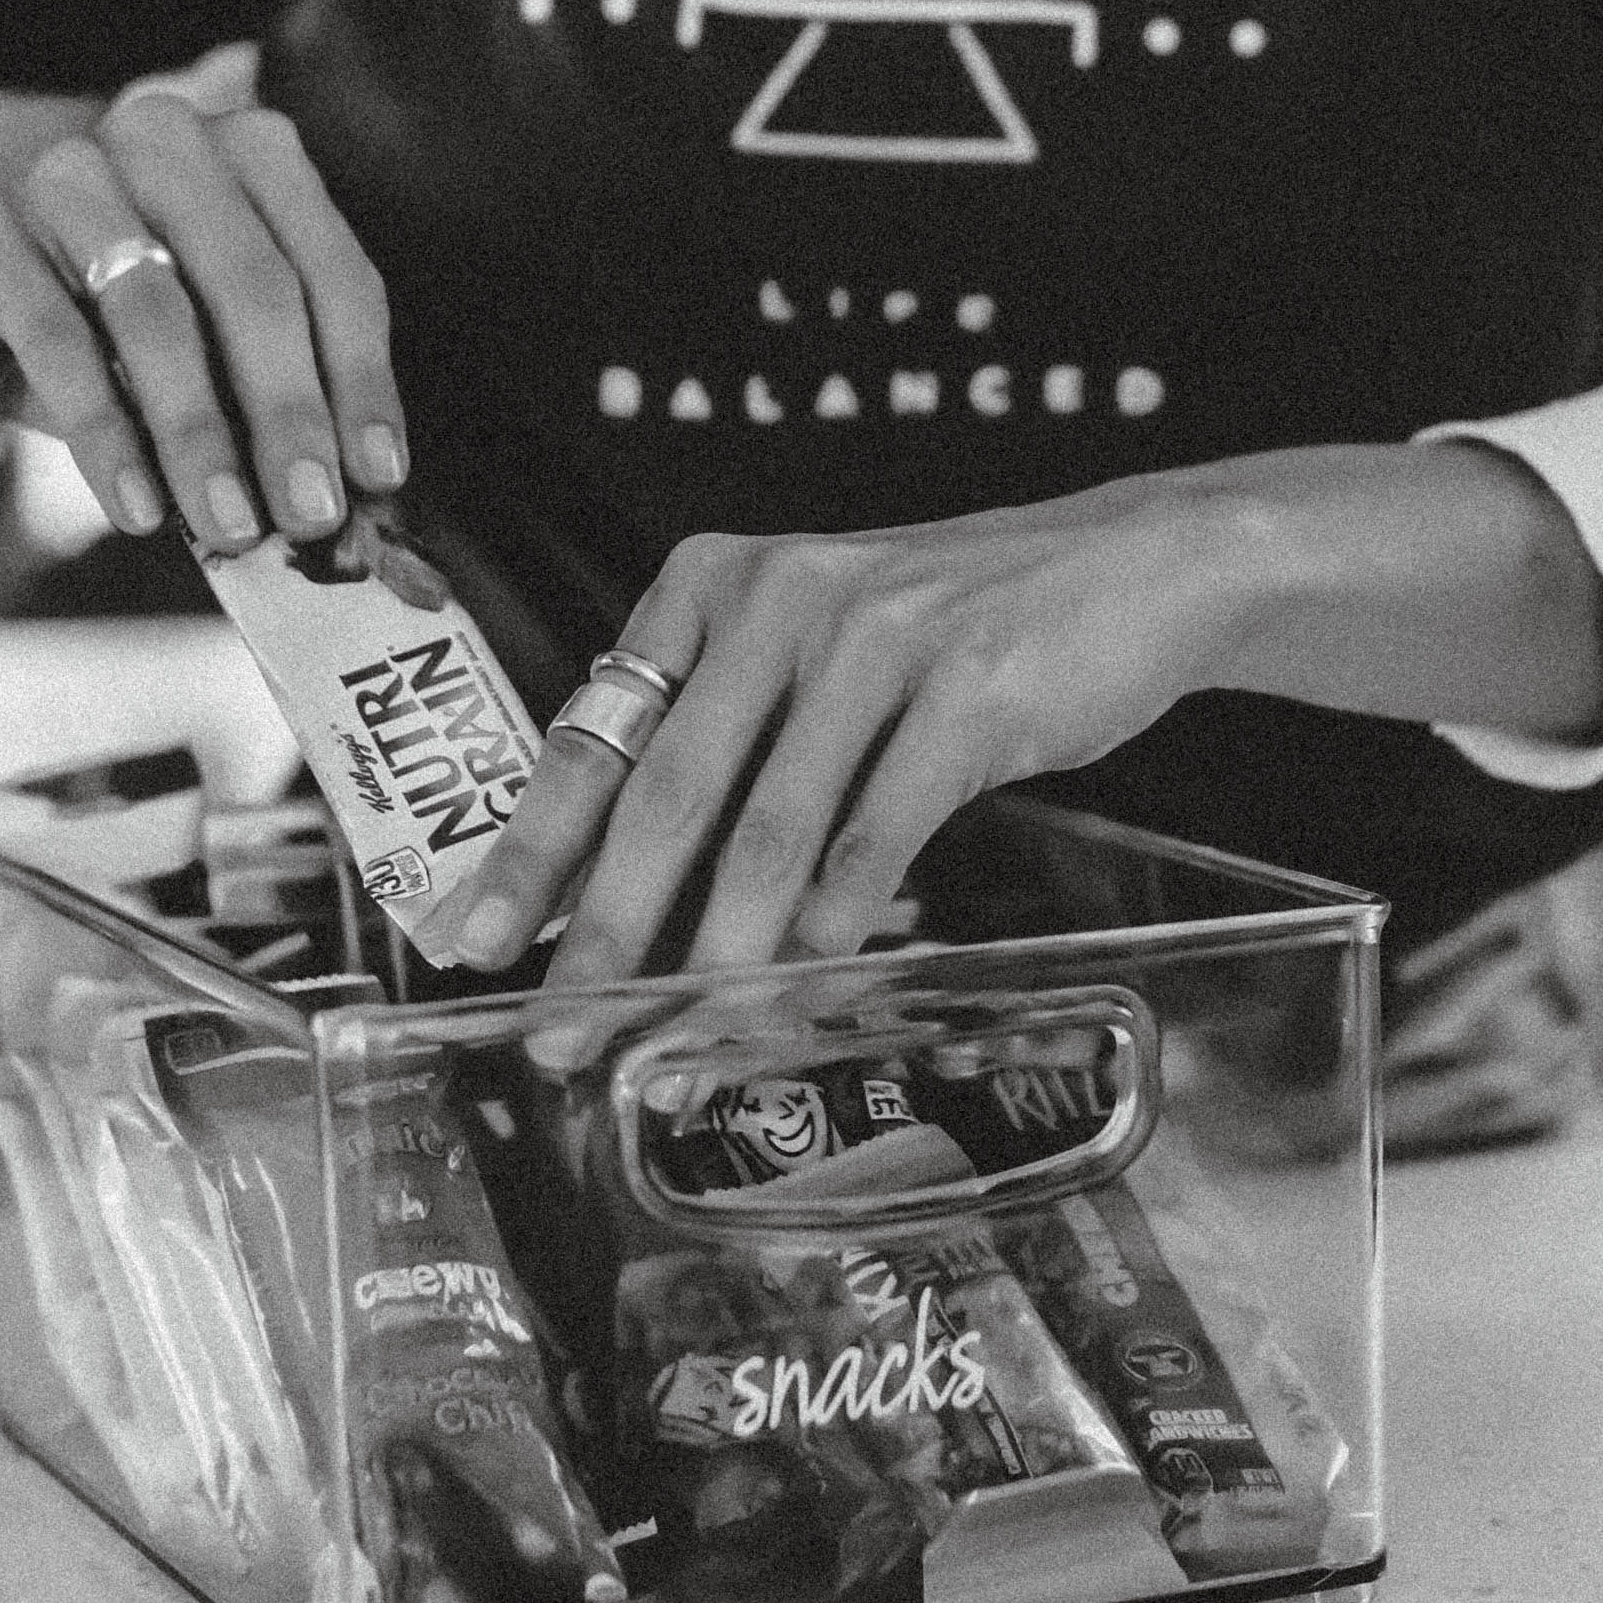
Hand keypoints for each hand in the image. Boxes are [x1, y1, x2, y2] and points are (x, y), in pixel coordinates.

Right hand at [0, 97, 406, 552]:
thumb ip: (268, 401)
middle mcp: (166, 140)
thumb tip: (345, 500)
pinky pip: (56, 337)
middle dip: (289, 413)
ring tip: (228, 526)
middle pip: (255, 286)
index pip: (333, 271)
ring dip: (200, 433)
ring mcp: (68, 174)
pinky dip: (106, 433)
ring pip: (157, 311)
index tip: (378, 475)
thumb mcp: (204, 360)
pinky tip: (137, 506)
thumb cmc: (105, 337)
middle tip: (309, 515)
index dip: (360, 377)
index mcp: (249, 156)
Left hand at [450, 475, 1277, 986]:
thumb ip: (723, 750)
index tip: (472, 939)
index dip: (530, 850)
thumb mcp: (815, 654)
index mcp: (712, 585)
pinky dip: (839, 917)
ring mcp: (876, 637)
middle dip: (603, 929)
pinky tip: (806, 979)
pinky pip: (880, 827)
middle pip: (666, 792)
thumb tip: (617, 896)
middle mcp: (781, 597)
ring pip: (772, 827)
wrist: (1129, 569)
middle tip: (560, 1023)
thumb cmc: (953, 628)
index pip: (595, 733)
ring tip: (679, 1033)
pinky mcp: (967, 686)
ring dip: (719, 951)